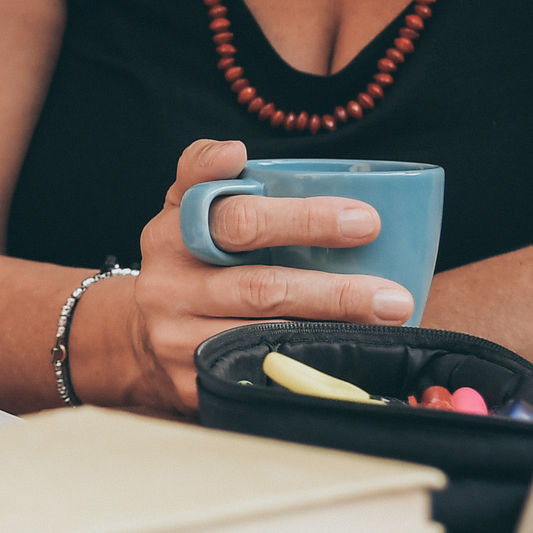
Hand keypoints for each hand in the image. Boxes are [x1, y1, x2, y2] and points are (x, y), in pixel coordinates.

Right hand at [76, 139, 413, 414]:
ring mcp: (178, 340)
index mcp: (171, 233)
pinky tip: (350, 356)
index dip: (303, 219)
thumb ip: (205, 169)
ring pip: (267, 334)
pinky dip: (310, 363)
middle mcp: (168, 287)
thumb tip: (234, 150)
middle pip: (260, 287)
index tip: (366, 220)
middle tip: (392, 292)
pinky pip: (263, 373)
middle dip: (334, 289)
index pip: (237, 220)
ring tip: (388, 318)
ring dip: (335, 329)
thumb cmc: (187, 258)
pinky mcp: (192, 383)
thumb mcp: (184, 206)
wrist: (140, 335)